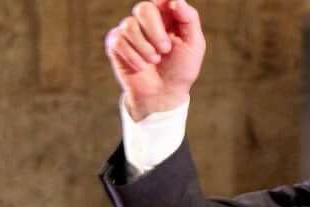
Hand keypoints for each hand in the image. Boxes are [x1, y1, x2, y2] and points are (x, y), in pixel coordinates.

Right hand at [105, 0, 205, 119]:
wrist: (164, 94)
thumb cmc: (181, 70)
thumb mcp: (194, 45)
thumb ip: (189, 19)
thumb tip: (175, 0)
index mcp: (167, 16)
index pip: (161, 0)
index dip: (162, 2)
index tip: (169, 10)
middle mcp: (146, 21)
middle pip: (143, 8)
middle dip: (155, 31)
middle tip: (165, 49)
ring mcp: (129, 31)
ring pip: (129, 26)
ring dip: (145, 48)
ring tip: (154, 61)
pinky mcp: (115, 43)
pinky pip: (119, 41)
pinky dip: (134, 57)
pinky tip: (142, 67)